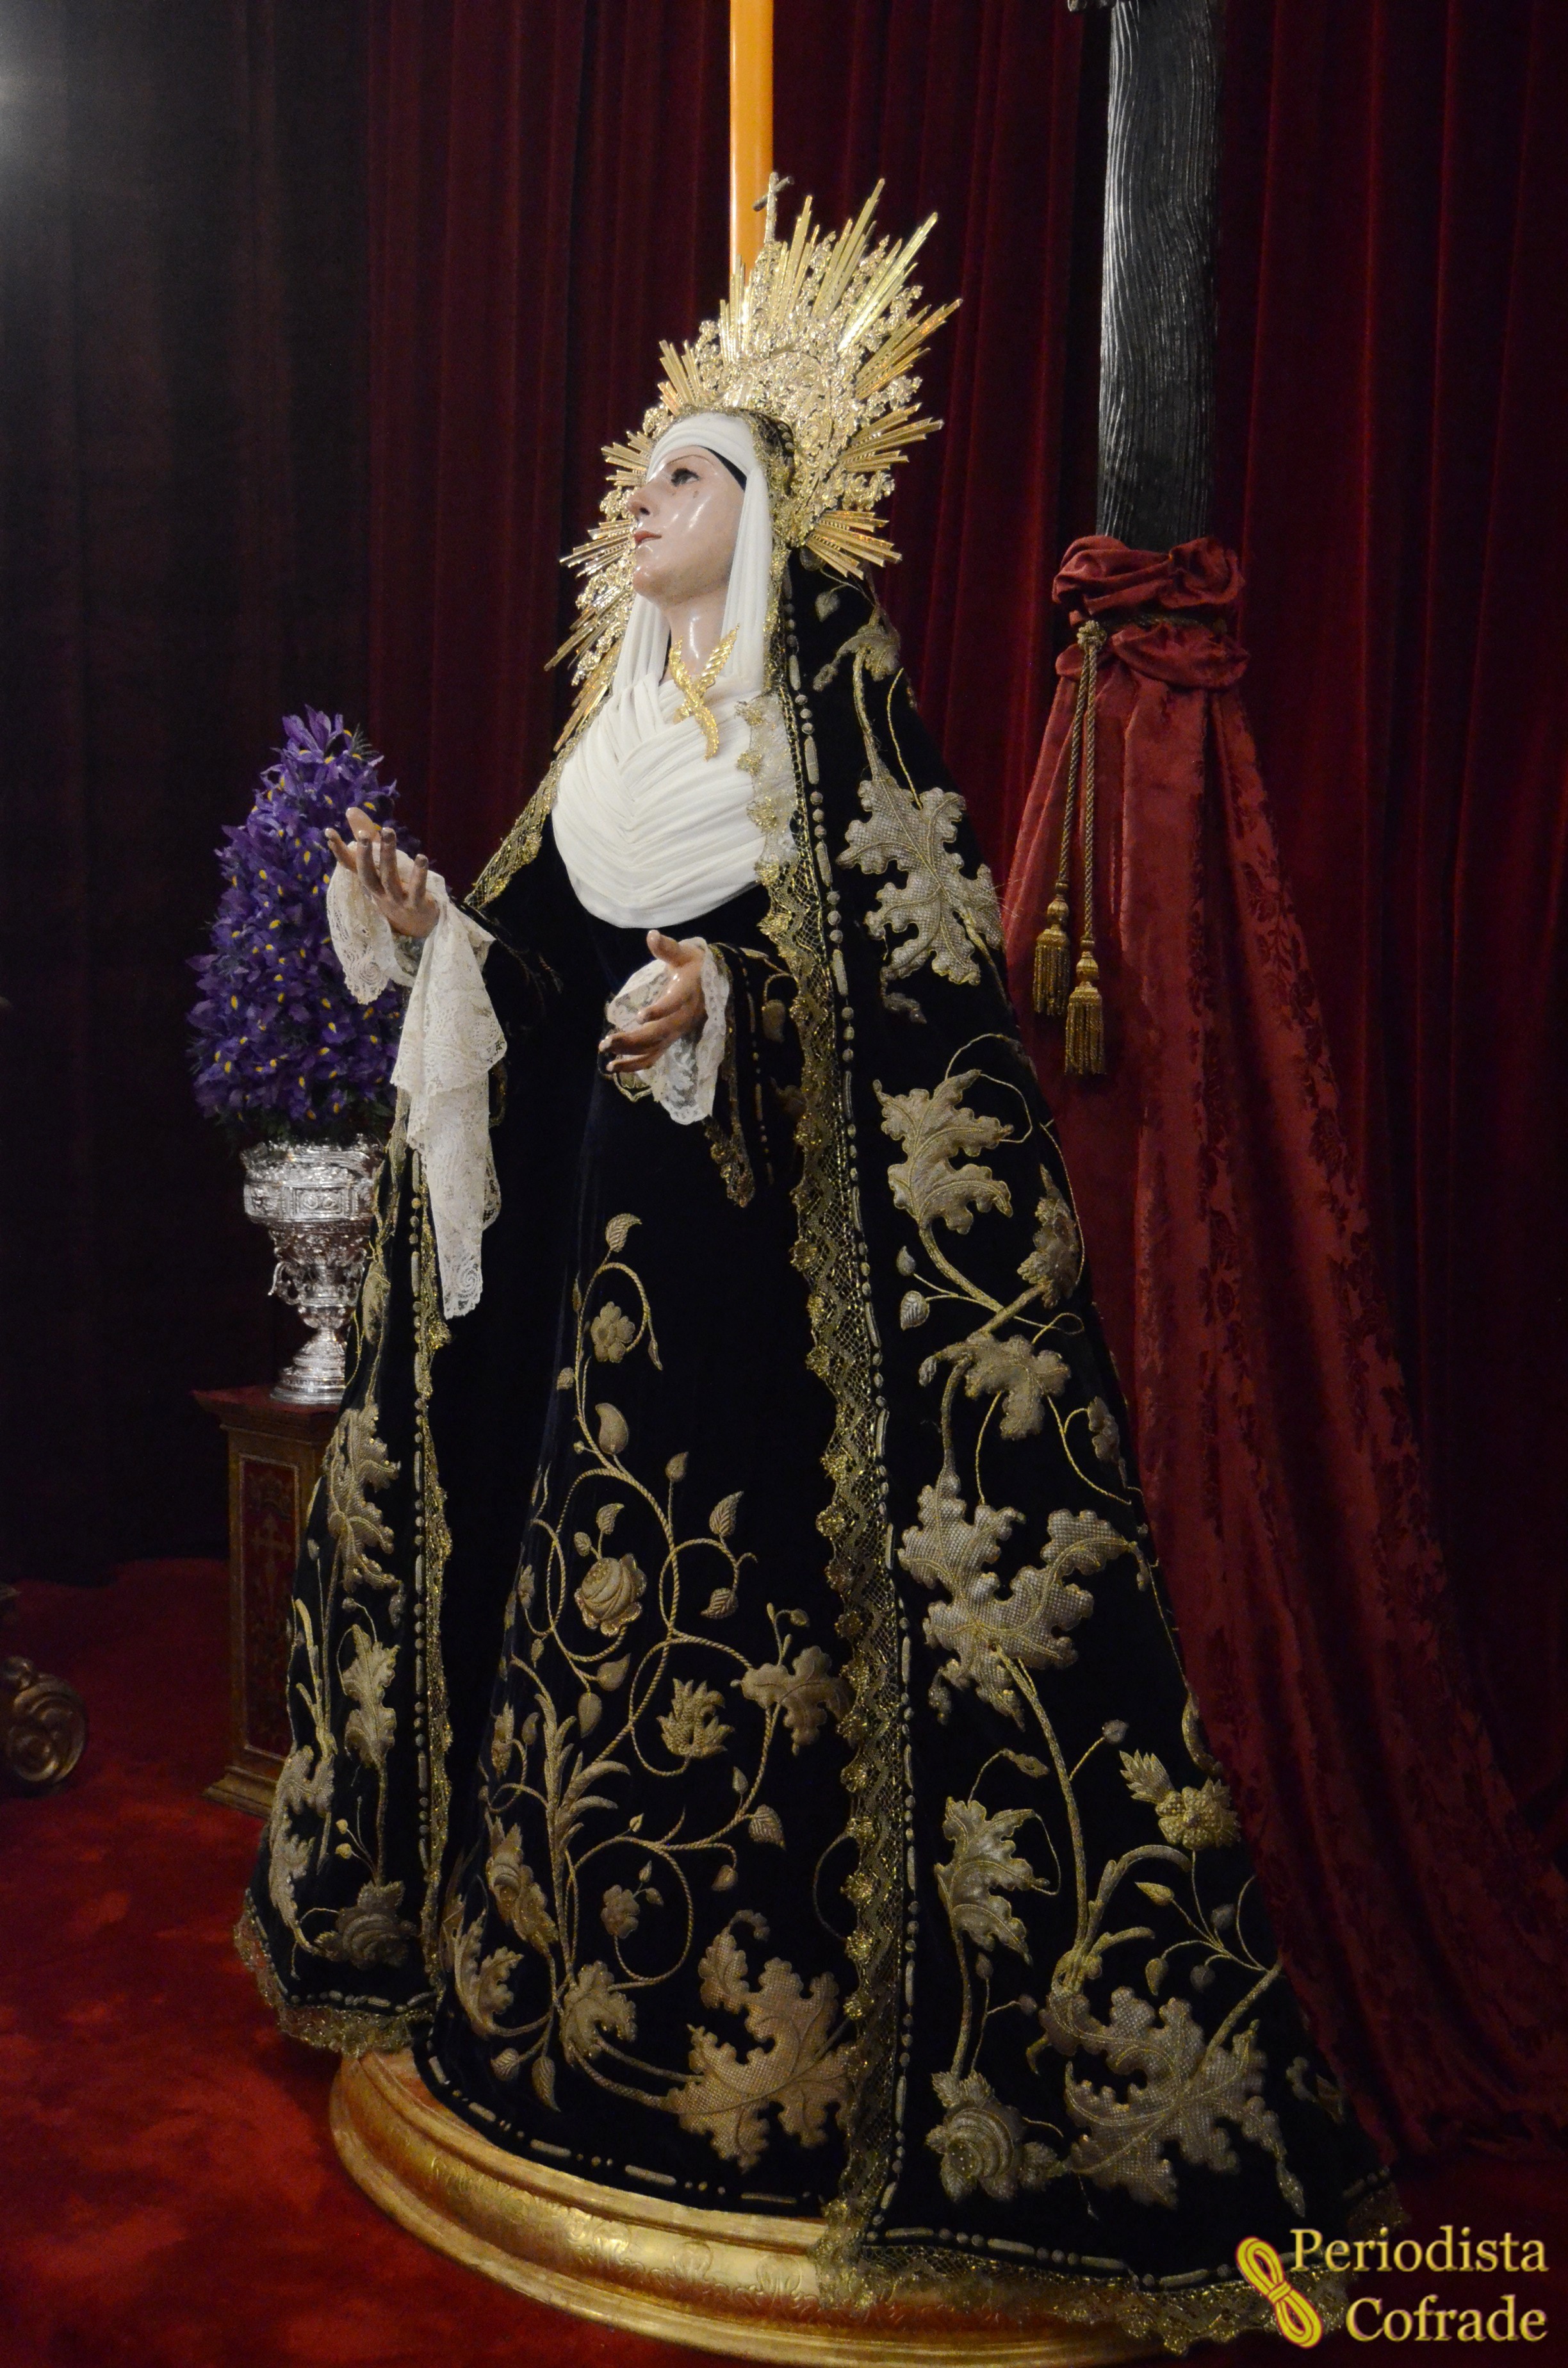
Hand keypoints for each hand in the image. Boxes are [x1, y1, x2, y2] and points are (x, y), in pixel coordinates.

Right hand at [325, 805, 437, 938]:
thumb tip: (351, 811)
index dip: (339, 852)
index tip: (329, 832)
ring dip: (388, 855)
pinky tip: (421, 858)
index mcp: (370, 882)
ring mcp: (397, 901)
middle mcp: (380, 893)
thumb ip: (369, 839)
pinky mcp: (416, 905)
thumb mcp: (381, 866)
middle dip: (364, 855)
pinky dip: (418, 875)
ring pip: (390, 879)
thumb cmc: (396, 891)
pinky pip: (417, 890)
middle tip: (362, 835)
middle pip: (368, 874)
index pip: (351, 866)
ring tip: (388, 831)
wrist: (418, 926)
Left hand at [599, 932, 706, 1074]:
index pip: (674, 1003)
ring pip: (654, 1049)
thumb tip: (652, 935)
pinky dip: (634, 1066)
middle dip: (633, 1040)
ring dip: (630, 1056)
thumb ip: (667, 948)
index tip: (640, 1015)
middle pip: (658, 1034)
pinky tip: (614, 1068)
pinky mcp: (669, 1041)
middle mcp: (682, 1018)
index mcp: (686, 993)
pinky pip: (652, 1058)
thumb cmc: (694, 967)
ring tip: (607, 1060)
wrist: (711, 986)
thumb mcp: (683, 954)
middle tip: (607, 1042)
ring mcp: (676, 1033)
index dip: (660, 1011)